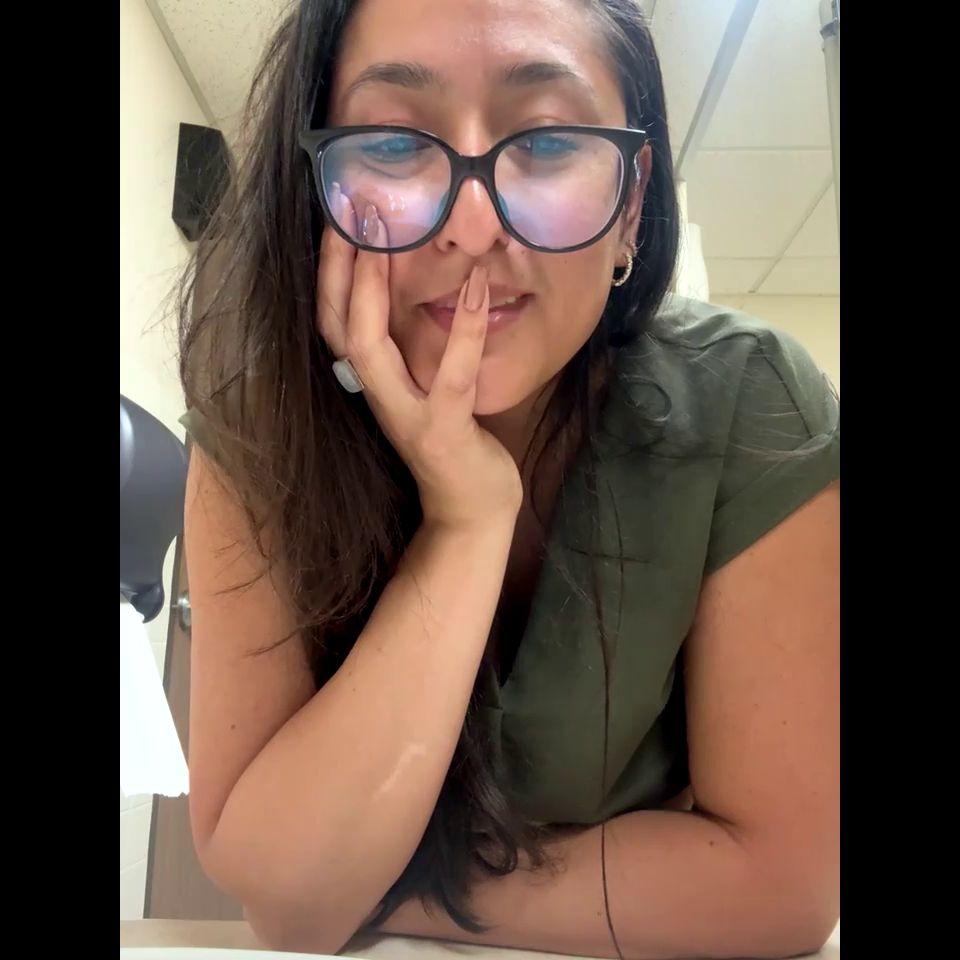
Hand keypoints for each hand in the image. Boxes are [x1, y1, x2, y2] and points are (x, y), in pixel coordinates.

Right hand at [315, 188, 522, 528]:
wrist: (470, 514)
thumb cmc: (452, 445)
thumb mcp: (424, 390)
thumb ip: (412, 352)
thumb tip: (415, 293)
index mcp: (372, 384)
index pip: (334, 321)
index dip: (330, 272)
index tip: (340, 217)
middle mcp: (375, 396)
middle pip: (336, 325)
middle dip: (337, 265)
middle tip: (352, 208)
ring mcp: (405, 415)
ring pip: (369, 346)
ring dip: (373, 286)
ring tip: (389, 230)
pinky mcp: (443, 431)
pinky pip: (451, 375)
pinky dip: (466, 329)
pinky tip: (480, 285)